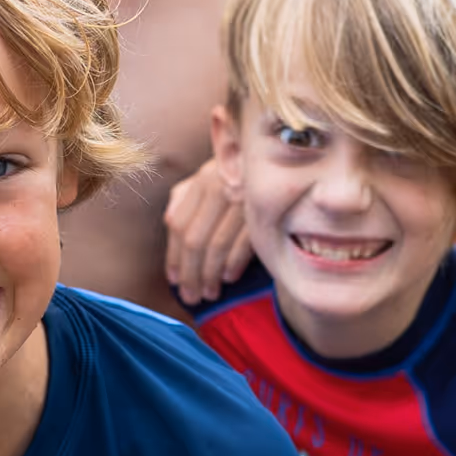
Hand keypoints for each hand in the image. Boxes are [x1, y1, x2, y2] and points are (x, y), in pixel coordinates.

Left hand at [163, 166, 252, 305]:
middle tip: (191, 297)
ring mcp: (242, 199)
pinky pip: (243, 244)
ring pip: (216, 245)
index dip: (173, 256)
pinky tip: (228, 278)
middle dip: (190, 274)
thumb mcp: (211, 175)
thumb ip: (187, 198)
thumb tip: (171, 225)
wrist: (284, 159)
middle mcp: (218, 188)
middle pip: (194, 240)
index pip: (177, 224)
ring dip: (210, 275)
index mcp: (201, 180)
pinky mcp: (263, 212)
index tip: (174, 280)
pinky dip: (233, 264)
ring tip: (209, 293)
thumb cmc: (241, 173)